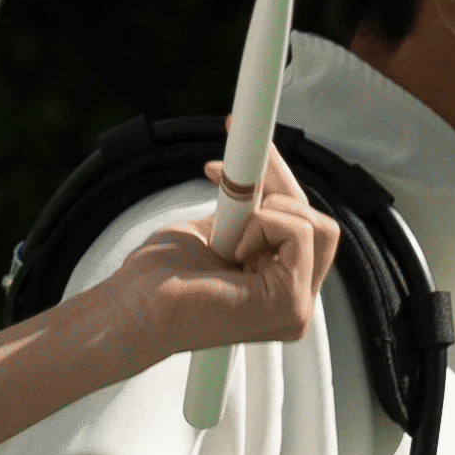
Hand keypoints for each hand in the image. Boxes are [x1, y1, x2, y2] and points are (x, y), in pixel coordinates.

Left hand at [74, 172, 333, 372]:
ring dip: (269, 211)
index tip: (248, 145)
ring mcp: (297, 307)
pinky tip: (232, 249)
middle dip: (278, 183)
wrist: (135, 309)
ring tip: (226, 234)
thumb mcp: (214, 230)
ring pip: (319, 227)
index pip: (304, 228)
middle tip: (228, 169)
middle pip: (319, 223)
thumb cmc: (158, 281)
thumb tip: (257, 174)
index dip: (280, 182)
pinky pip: (300, 234)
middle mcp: (294, 302)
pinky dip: (263, 224)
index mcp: (278, 289)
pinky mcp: (291, 304)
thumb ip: (247, 213)